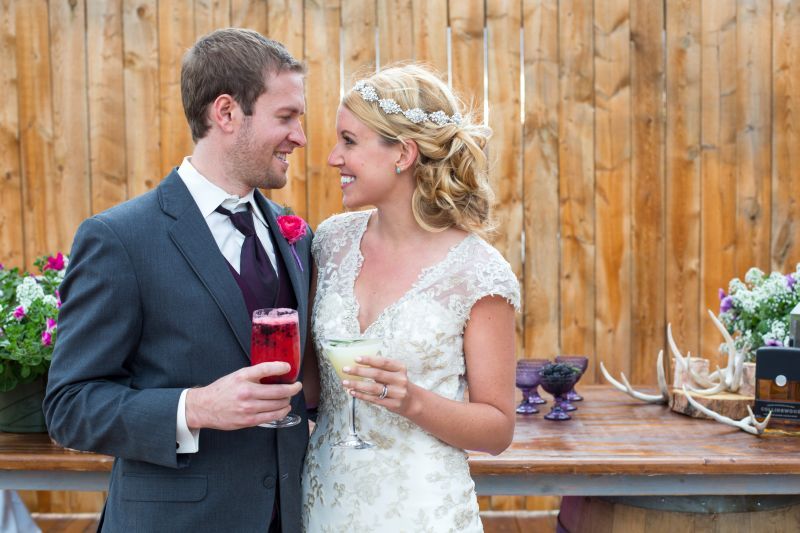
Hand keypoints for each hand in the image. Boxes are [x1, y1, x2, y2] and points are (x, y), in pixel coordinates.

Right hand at [185, 362, 302, 429]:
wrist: (204, 407)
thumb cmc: (222, 390)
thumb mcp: (237, 376)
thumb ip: (254, 374)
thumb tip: (276, 372)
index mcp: (243, 377)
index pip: (266, 369)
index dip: (281, 367)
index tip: (289, 367)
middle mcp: (246, 392)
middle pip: (278, 390)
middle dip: (293, 388)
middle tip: (297, 386)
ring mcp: (248, 408)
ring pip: (278, 404)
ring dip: (288, 401)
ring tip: (289, 397)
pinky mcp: (249, 420)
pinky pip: (272, 416)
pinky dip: (282, 412)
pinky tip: (284, 408)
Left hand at [342, 355, 418, 417]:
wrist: (412, 401)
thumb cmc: (398, 383)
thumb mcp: (395, 372)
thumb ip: (381, 368)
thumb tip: (359, 363)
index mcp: (400, 368)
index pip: (383, 362)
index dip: (369, 360)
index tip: (356, 358)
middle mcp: (400, 380)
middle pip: (377, 374)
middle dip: (359, 371)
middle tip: (345, 369)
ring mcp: (397, 393)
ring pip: (374, 388)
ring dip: (357, 385)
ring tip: (345, 382)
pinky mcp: (393, 404)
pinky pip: (374, 399)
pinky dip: (362, 395)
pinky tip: (352, 392)